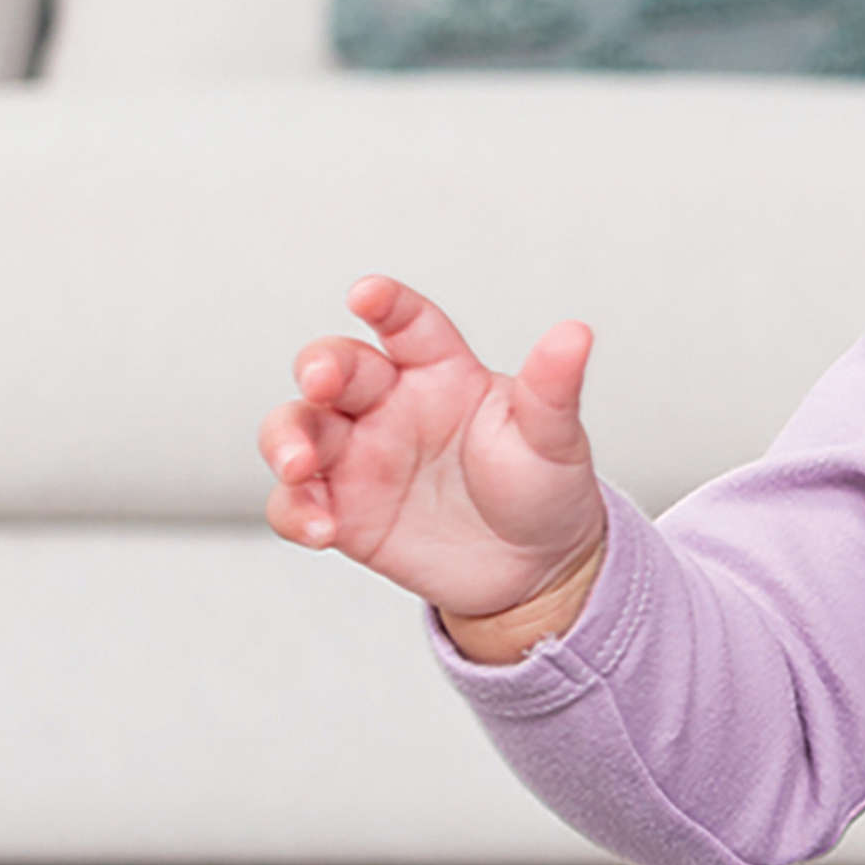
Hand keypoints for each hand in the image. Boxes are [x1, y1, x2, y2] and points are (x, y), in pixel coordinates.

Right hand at [259, 276, 606, 647]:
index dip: (385, 303)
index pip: (406, 323)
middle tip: (321, 383)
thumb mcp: (553, 439)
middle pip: (335, 366)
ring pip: (299, 427)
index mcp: (441, 371)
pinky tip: (319, 528)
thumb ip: (553, 387)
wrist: (537, 569)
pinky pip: (296, 501)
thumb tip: (576, 334)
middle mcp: (391, 403)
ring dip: (287, 439)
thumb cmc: (543, 488)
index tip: (368, 295)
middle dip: (320, 368)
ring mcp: (360, 455)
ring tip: (300, 466)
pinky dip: (295, 510)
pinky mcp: (343, 510)